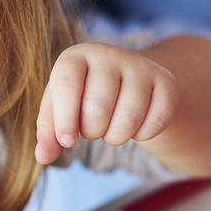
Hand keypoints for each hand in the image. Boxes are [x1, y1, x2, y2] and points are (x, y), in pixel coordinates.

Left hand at [35, 43, 179, 164]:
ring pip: (128, 118)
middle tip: (92, 129)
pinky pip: (155, 122)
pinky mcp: (167, 83)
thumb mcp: (60, 110)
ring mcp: (141, 66)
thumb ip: (49, 133)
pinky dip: (142, 135)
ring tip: (110, 130)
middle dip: (92, 131)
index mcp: (76, 56)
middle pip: (98, 108)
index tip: (67, 141)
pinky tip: (135, 126)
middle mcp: (109, 54)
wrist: (128, 83)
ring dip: (115, 137)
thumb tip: (43, 156)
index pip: (66, 85)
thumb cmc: (84, 98)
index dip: (64, 120)